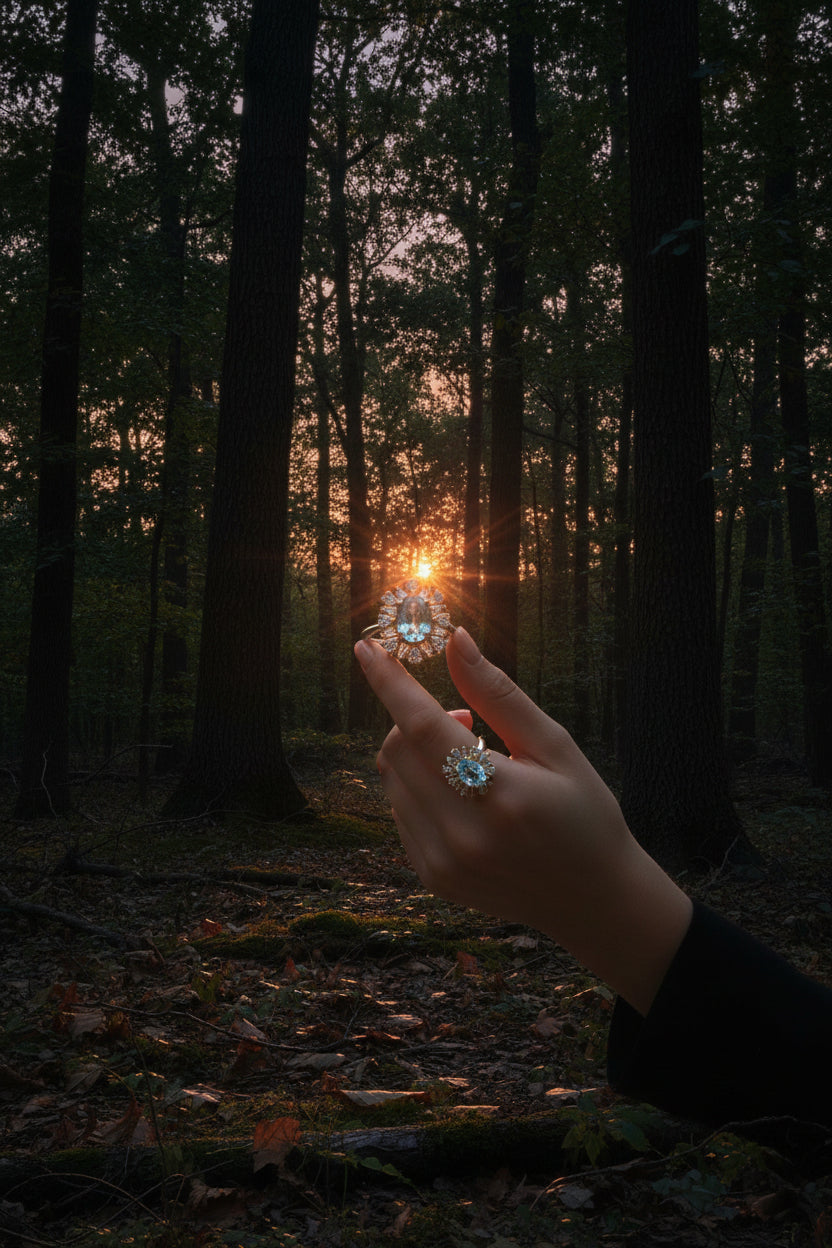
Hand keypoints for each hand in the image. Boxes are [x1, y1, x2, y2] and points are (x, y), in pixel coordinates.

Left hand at [355, 626, 691, 1014]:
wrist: (593, 899)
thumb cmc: (584, 814)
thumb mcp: (555, 746)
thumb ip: (498, 694)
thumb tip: (454, 640)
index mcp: (502, 795)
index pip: (424, 726)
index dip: (391, 683)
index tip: (367, 648)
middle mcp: (464, 834)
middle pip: (398, 749)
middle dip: (416, 717)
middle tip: (466, 719)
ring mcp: (443, 862)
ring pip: (392, 778)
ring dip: (414, 752)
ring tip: (468, 759)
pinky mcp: (433, 877)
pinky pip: (400, 811)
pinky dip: (418, 787)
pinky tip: (461, 795)